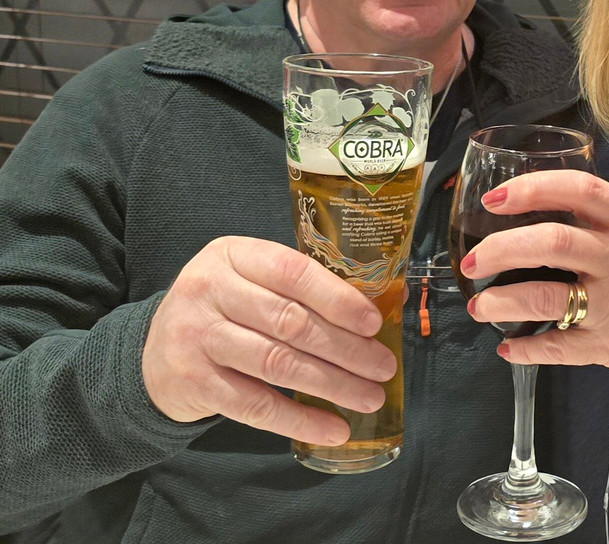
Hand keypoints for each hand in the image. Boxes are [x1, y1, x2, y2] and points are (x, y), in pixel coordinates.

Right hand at [142, 236, 395, 446]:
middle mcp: (210, 290)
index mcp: (232, 255)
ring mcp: (197, 337)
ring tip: (370, 398)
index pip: (293, 272)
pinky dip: (301, 419)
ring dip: (333, 384)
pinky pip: (257, 406)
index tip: (374, 323)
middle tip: (384, 367)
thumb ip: (294, 288)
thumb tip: (370, 317)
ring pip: (278, 364)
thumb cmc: (221, 309)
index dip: (338, 299)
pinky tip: (334, 428)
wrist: (150, 353)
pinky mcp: (194, 383)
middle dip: (346, 348)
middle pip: (291, 321)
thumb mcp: (246, 279)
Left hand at [459, 170, 608, 418]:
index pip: (581, 192)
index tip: (495, 197)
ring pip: (545, 299)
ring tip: (481, 305)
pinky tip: (508, 347)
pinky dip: (525, 349)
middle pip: (554, 242)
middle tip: (473, 259)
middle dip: (502, 248)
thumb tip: (538, 206)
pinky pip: (557, 348)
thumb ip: (601, 223)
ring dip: (502, 301)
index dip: (533, 189)